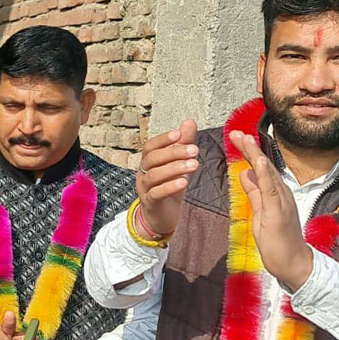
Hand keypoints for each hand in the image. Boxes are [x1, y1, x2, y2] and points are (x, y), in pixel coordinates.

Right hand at [136, 119, 197, 238]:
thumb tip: (189, 122)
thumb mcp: (178, 164)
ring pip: (153, 175)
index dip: (163, 139)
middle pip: (152, 158)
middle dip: (173, 152)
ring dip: (174, 168)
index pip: (150, 146)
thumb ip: (183, 144)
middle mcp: (143, 173)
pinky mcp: (150, 203)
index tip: (179, 134)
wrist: (163, 216)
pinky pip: (156, 193)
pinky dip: (169, 187)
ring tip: (194, 165)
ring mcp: (144, 188)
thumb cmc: (170, 187)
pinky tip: (184, 182)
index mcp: (148, 162)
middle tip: (195, 150)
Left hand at [230, 131, 314, 290]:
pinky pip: (270, 189)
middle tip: (236, 132)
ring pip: (267, 173)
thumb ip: (254, 192)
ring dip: (255, 155)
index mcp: (274, 193)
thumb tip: (244, 173)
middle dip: (250, 148)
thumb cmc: (276, 239)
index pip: (260, 168)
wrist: (292, 262)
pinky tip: (257, 162)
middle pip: (263, 166)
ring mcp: (281, 201)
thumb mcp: (260, 210)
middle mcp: (280, 193)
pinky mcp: (278, 211)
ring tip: (244, 138)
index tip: (237, 138)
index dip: (249, 152)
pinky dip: (263, 174)